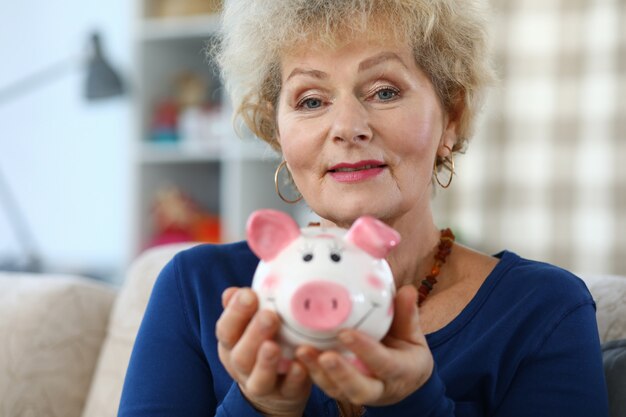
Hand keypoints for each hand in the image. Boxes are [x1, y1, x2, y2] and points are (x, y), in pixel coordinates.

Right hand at [215, 287, 311, 416]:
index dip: (235, 313)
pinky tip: (299, 366)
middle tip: (269, 315)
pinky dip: (293, 379)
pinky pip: (288, 389)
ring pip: (259, 378)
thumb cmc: (262, 343)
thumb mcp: (249, 326)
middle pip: (241, 355)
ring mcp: (263, 384)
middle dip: (254, 334)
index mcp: (231, 345)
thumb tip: (232, 292)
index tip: (249, 294)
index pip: (225, 330)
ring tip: (274, 346)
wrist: (275, 388)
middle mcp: (242, 367)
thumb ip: (244, 309)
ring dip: (267, 362)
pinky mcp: (286, 394)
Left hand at [295, 285, 432, 406]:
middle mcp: (380, 388)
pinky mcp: (341, 391)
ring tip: (302, 352)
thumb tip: (406, 290)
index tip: (346, 334)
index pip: (384, 364)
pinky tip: (296, 356)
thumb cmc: (406, 352)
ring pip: (337, 390)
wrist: (404, 380)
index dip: (365, 351)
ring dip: (318, 373)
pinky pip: (325, 386)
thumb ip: (407, 315)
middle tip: (323, 355)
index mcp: (400, 372)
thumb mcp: (412, 335)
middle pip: (359, 389)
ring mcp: (358, 392)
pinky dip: (310, 373)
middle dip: (340, 373)